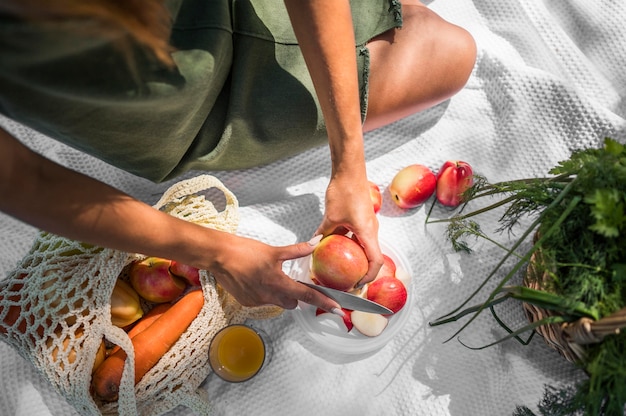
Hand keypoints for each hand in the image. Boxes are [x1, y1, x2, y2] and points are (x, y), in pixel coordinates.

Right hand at [207, 233, 340, 311]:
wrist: (219, 256)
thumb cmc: (245, 251)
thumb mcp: (275, 250)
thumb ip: (298, 250)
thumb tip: (315, 243)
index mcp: (279, 283)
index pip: (308, 296)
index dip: (324, 303)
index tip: (338, 310)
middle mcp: (269, 296)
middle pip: (292, 303)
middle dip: (295, 296)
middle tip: (291, 281)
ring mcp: (257, 301)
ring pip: (276, 301)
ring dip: (278, 292)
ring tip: (268, 275)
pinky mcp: (246, 302)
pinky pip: (262, 300)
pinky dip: (263, 292)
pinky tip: (256, 279)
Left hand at [316, 172, 383, 285]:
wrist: (350, 171)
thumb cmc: (345, 191)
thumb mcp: (331, 217)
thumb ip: (324, 233)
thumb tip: (314, 244)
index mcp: (368, 233)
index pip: (376, 261)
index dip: (369, 276)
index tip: (357, 284)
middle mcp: (371, 230)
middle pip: (372, 256)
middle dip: (362, 271)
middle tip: (348, 280)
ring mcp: (367, 224)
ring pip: (364, 246)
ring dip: (355, 257)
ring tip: (341, 267)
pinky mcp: (361, 218)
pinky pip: (358, 236)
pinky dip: (349, 244)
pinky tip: (335, 246)